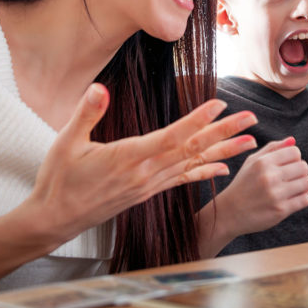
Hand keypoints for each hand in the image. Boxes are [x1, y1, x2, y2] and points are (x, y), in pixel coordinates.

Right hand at [28, 83, 257, 242]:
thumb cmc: (59, 180)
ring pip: (193, 164)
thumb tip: (99, 88)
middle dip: (224, 132)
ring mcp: (149, 184)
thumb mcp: (66, 143)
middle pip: (192, 149)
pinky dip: (205, 172)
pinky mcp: (148, 192)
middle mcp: (146, 172)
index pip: (171, 135)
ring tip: (251, 142)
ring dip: (224, 151)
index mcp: (128, 156)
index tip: (221, 104)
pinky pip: (183, 180)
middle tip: (251, 119)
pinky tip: (224, 168)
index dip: (198, 120)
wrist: (55, 219)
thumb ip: (86, 114)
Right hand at [213, 137, 307, 238]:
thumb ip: (272, 148)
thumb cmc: (243, 185)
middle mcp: (269, 177)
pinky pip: (306, 199)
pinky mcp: (281, 210)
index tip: (287, 165)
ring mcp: (276, 194)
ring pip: (307, 182)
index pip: (295, 152)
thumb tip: (293, 140)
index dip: (294, 158)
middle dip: (300, 171)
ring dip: (303, 185)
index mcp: (262, 162)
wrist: (229, 214)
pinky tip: (293, 198)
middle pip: (303, 166)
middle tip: (290, 178)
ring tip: (293, 188)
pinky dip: (304, 198)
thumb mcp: (251, 162)